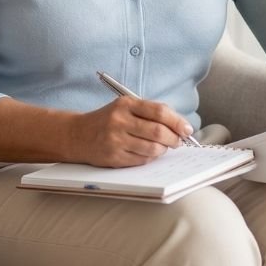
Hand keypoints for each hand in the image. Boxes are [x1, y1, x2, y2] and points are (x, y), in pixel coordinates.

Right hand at [67, 97, 194, 167]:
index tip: (187, 129)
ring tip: (163, 147)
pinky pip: (142, 160)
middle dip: (174, 139)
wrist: (78, 135)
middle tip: (178, 141)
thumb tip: (180, 125)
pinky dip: (151, 157)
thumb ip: (150, 112)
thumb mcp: (125, 107)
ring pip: (153, 149)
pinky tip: (148, 152)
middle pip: (158, 132)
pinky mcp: (114, 157)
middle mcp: (119, 121)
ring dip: (164, 150)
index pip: (159, 112)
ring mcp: (116, 140)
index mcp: (126, 104)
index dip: (177, 122)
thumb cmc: (108, 120)